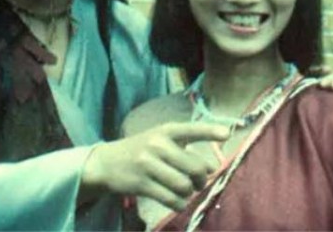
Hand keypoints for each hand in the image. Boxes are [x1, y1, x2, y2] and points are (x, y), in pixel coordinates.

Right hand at [81, 122, 228, 210]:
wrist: (106, 162)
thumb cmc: (141, 150)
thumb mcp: (161, 141)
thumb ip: (187, 150)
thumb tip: (213, 169)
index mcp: (166, 130)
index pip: (191, 129)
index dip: (210, 131)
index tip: (227, 134)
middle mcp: (158, 144)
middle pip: (195, 168)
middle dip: (201, 180)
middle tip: (197, 183)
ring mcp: (148, 164)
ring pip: (184, 187)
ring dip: (189, 194)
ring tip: (184, 191)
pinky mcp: (141, 184)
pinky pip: (171, 200)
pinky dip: (179, 204)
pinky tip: (175, 200)